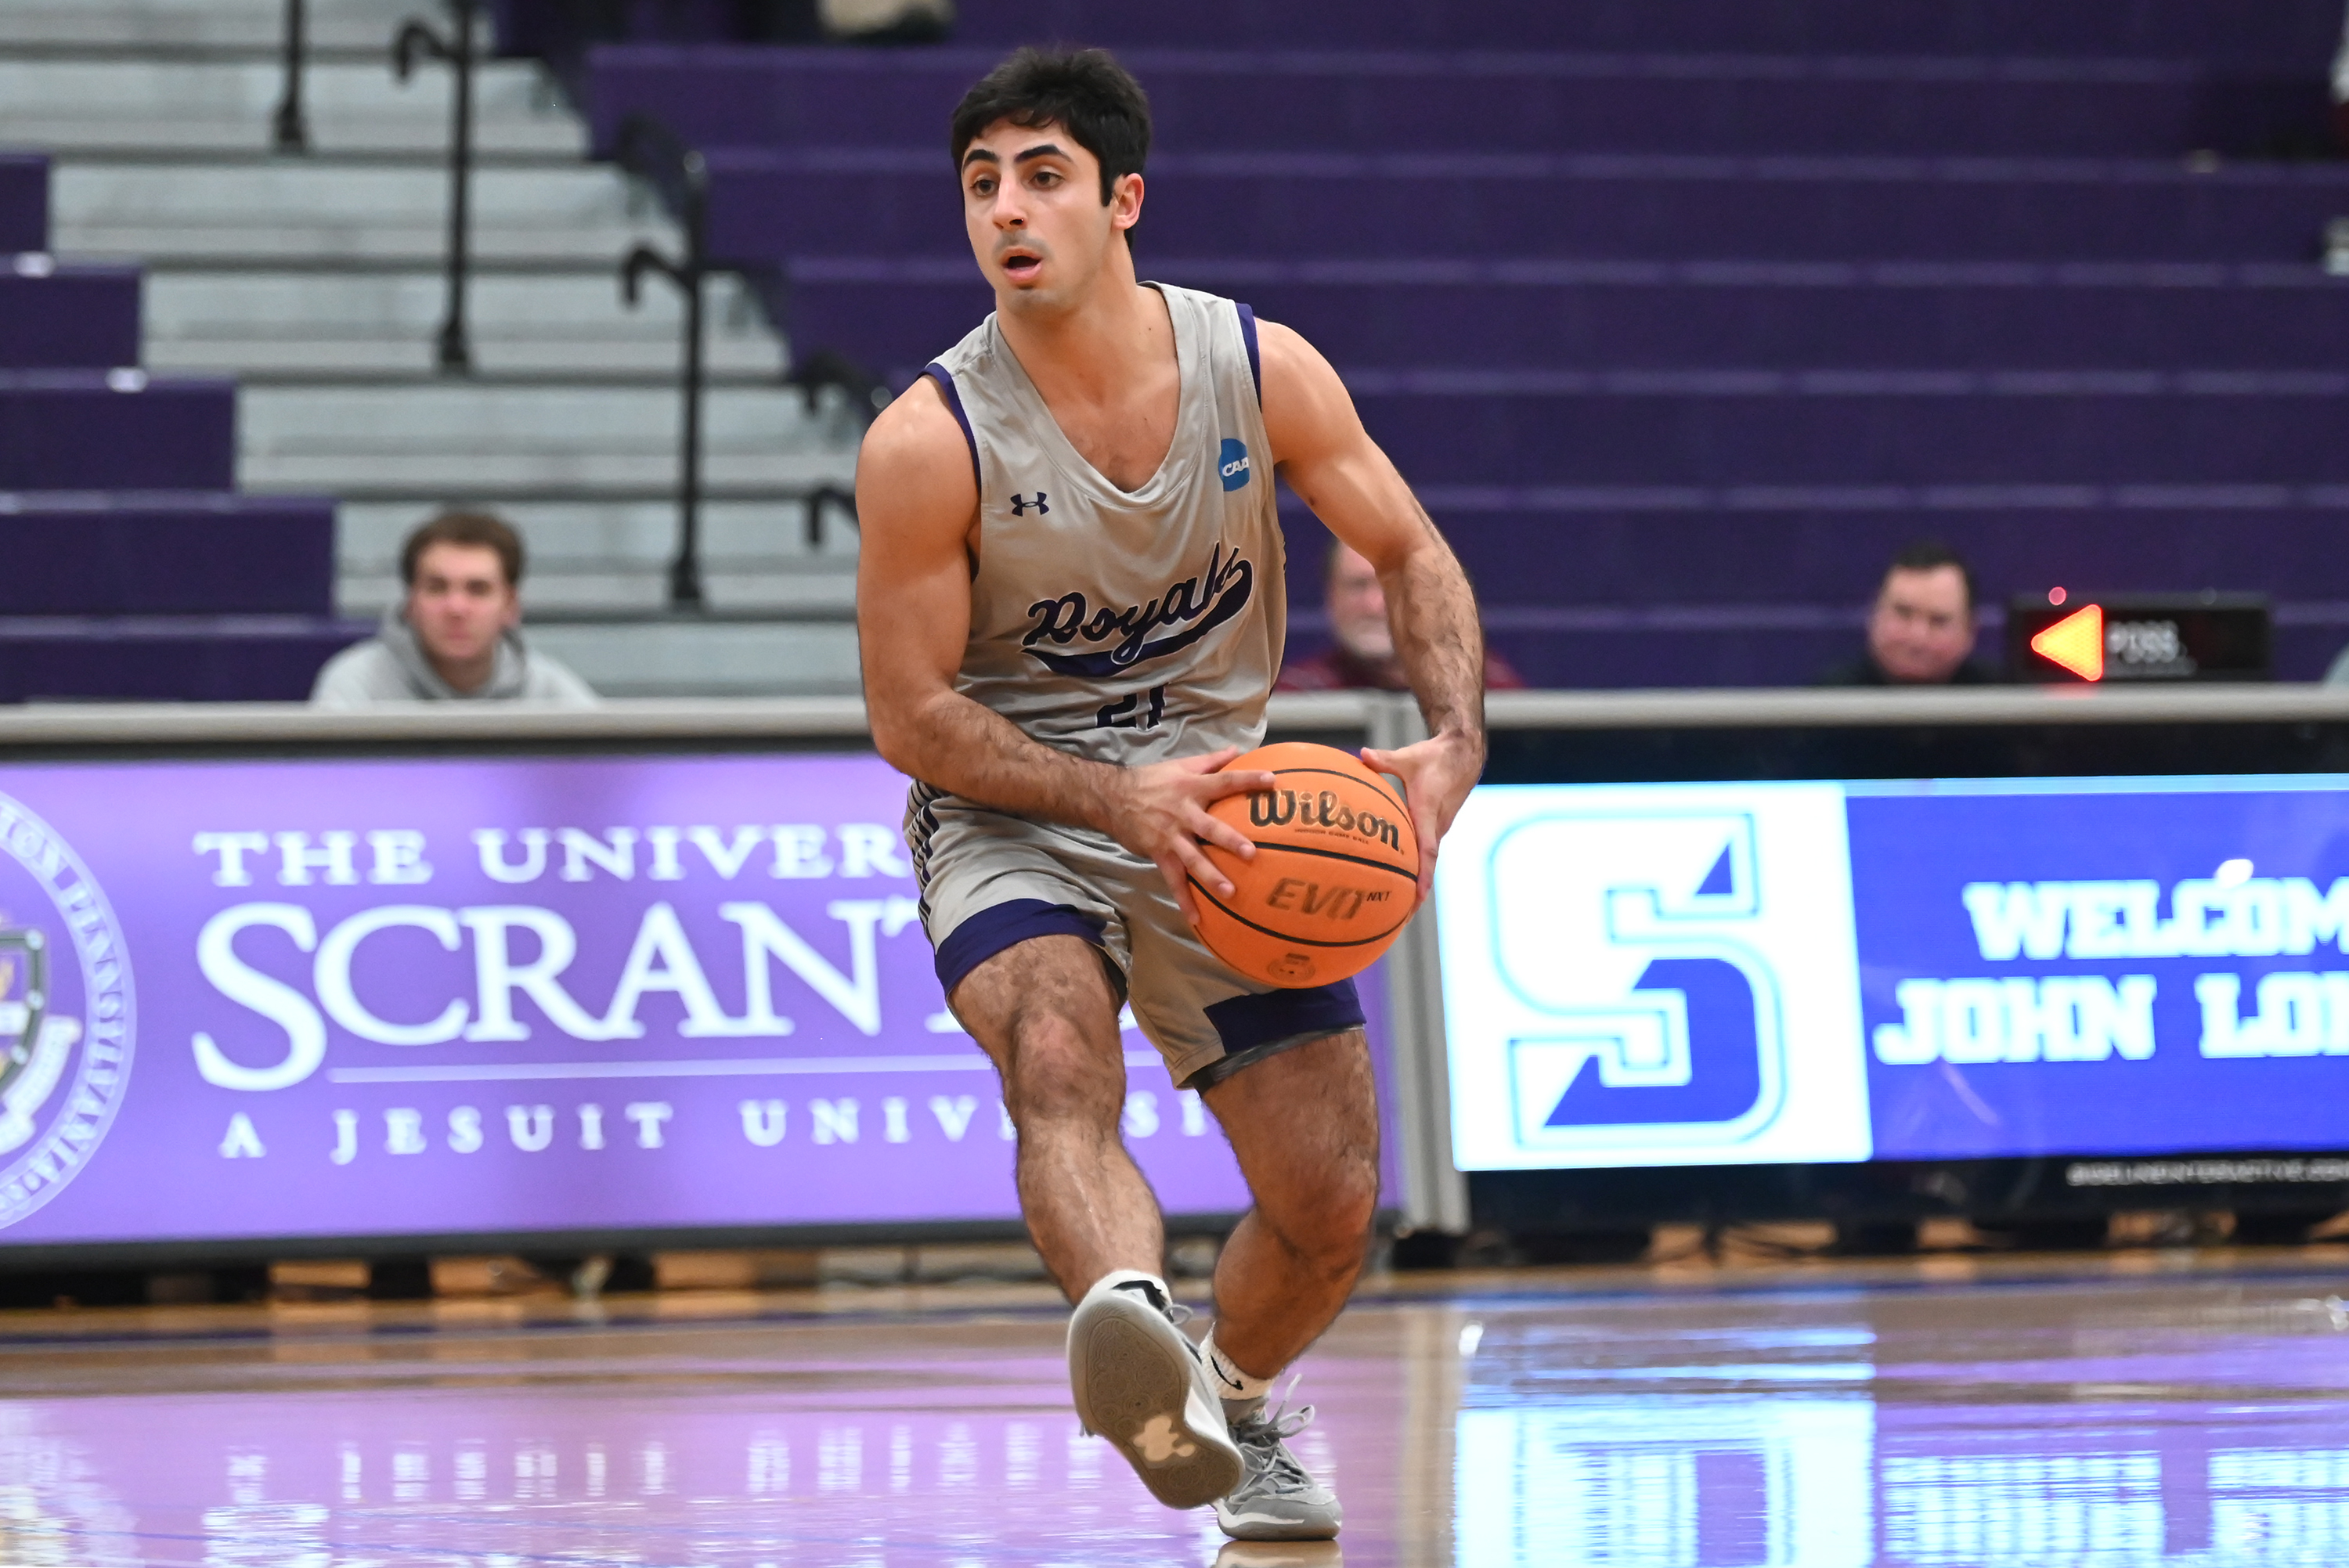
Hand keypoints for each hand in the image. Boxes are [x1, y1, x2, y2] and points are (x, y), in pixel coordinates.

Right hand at [1102, 748, 1277, 921]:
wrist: (1112, 798)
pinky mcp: (1159, 854)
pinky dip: (1184, 900)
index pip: (1224, 782)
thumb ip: (1211, 760)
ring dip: (1210, 877)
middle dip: (1229, 840)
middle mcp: (1183, 812)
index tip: (1272, 782)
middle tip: (1251, 853)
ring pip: (1192, 859)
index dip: (1247, 781)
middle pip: (1210, 828)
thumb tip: (1238, 750)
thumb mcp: (1181, 765)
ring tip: (1229, 893)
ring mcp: (1170, 836)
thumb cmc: (1151, 781)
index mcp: (1192, 787)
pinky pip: (1173, 880)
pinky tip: (1197, 919)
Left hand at [1360, 732, 1482, 903]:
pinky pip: (1426, 853)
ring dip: (1418, 885)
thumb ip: (1384, 759)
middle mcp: (1437, 826)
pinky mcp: (1436, 827)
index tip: (1417, 896)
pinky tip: (1402, 882)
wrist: (1463, 756)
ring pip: (1427, 862)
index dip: (1422, 873)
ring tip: (1402, 911)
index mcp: (1429, 812)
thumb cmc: (1435, 757)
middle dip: (1417, 892)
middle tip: (1402, 918)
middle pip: (1427, 865)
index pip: (1427, 849)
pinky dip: (1417, 870)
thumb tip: (1363, 755)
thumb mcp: (1409, 757)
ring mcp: (1438, 828)